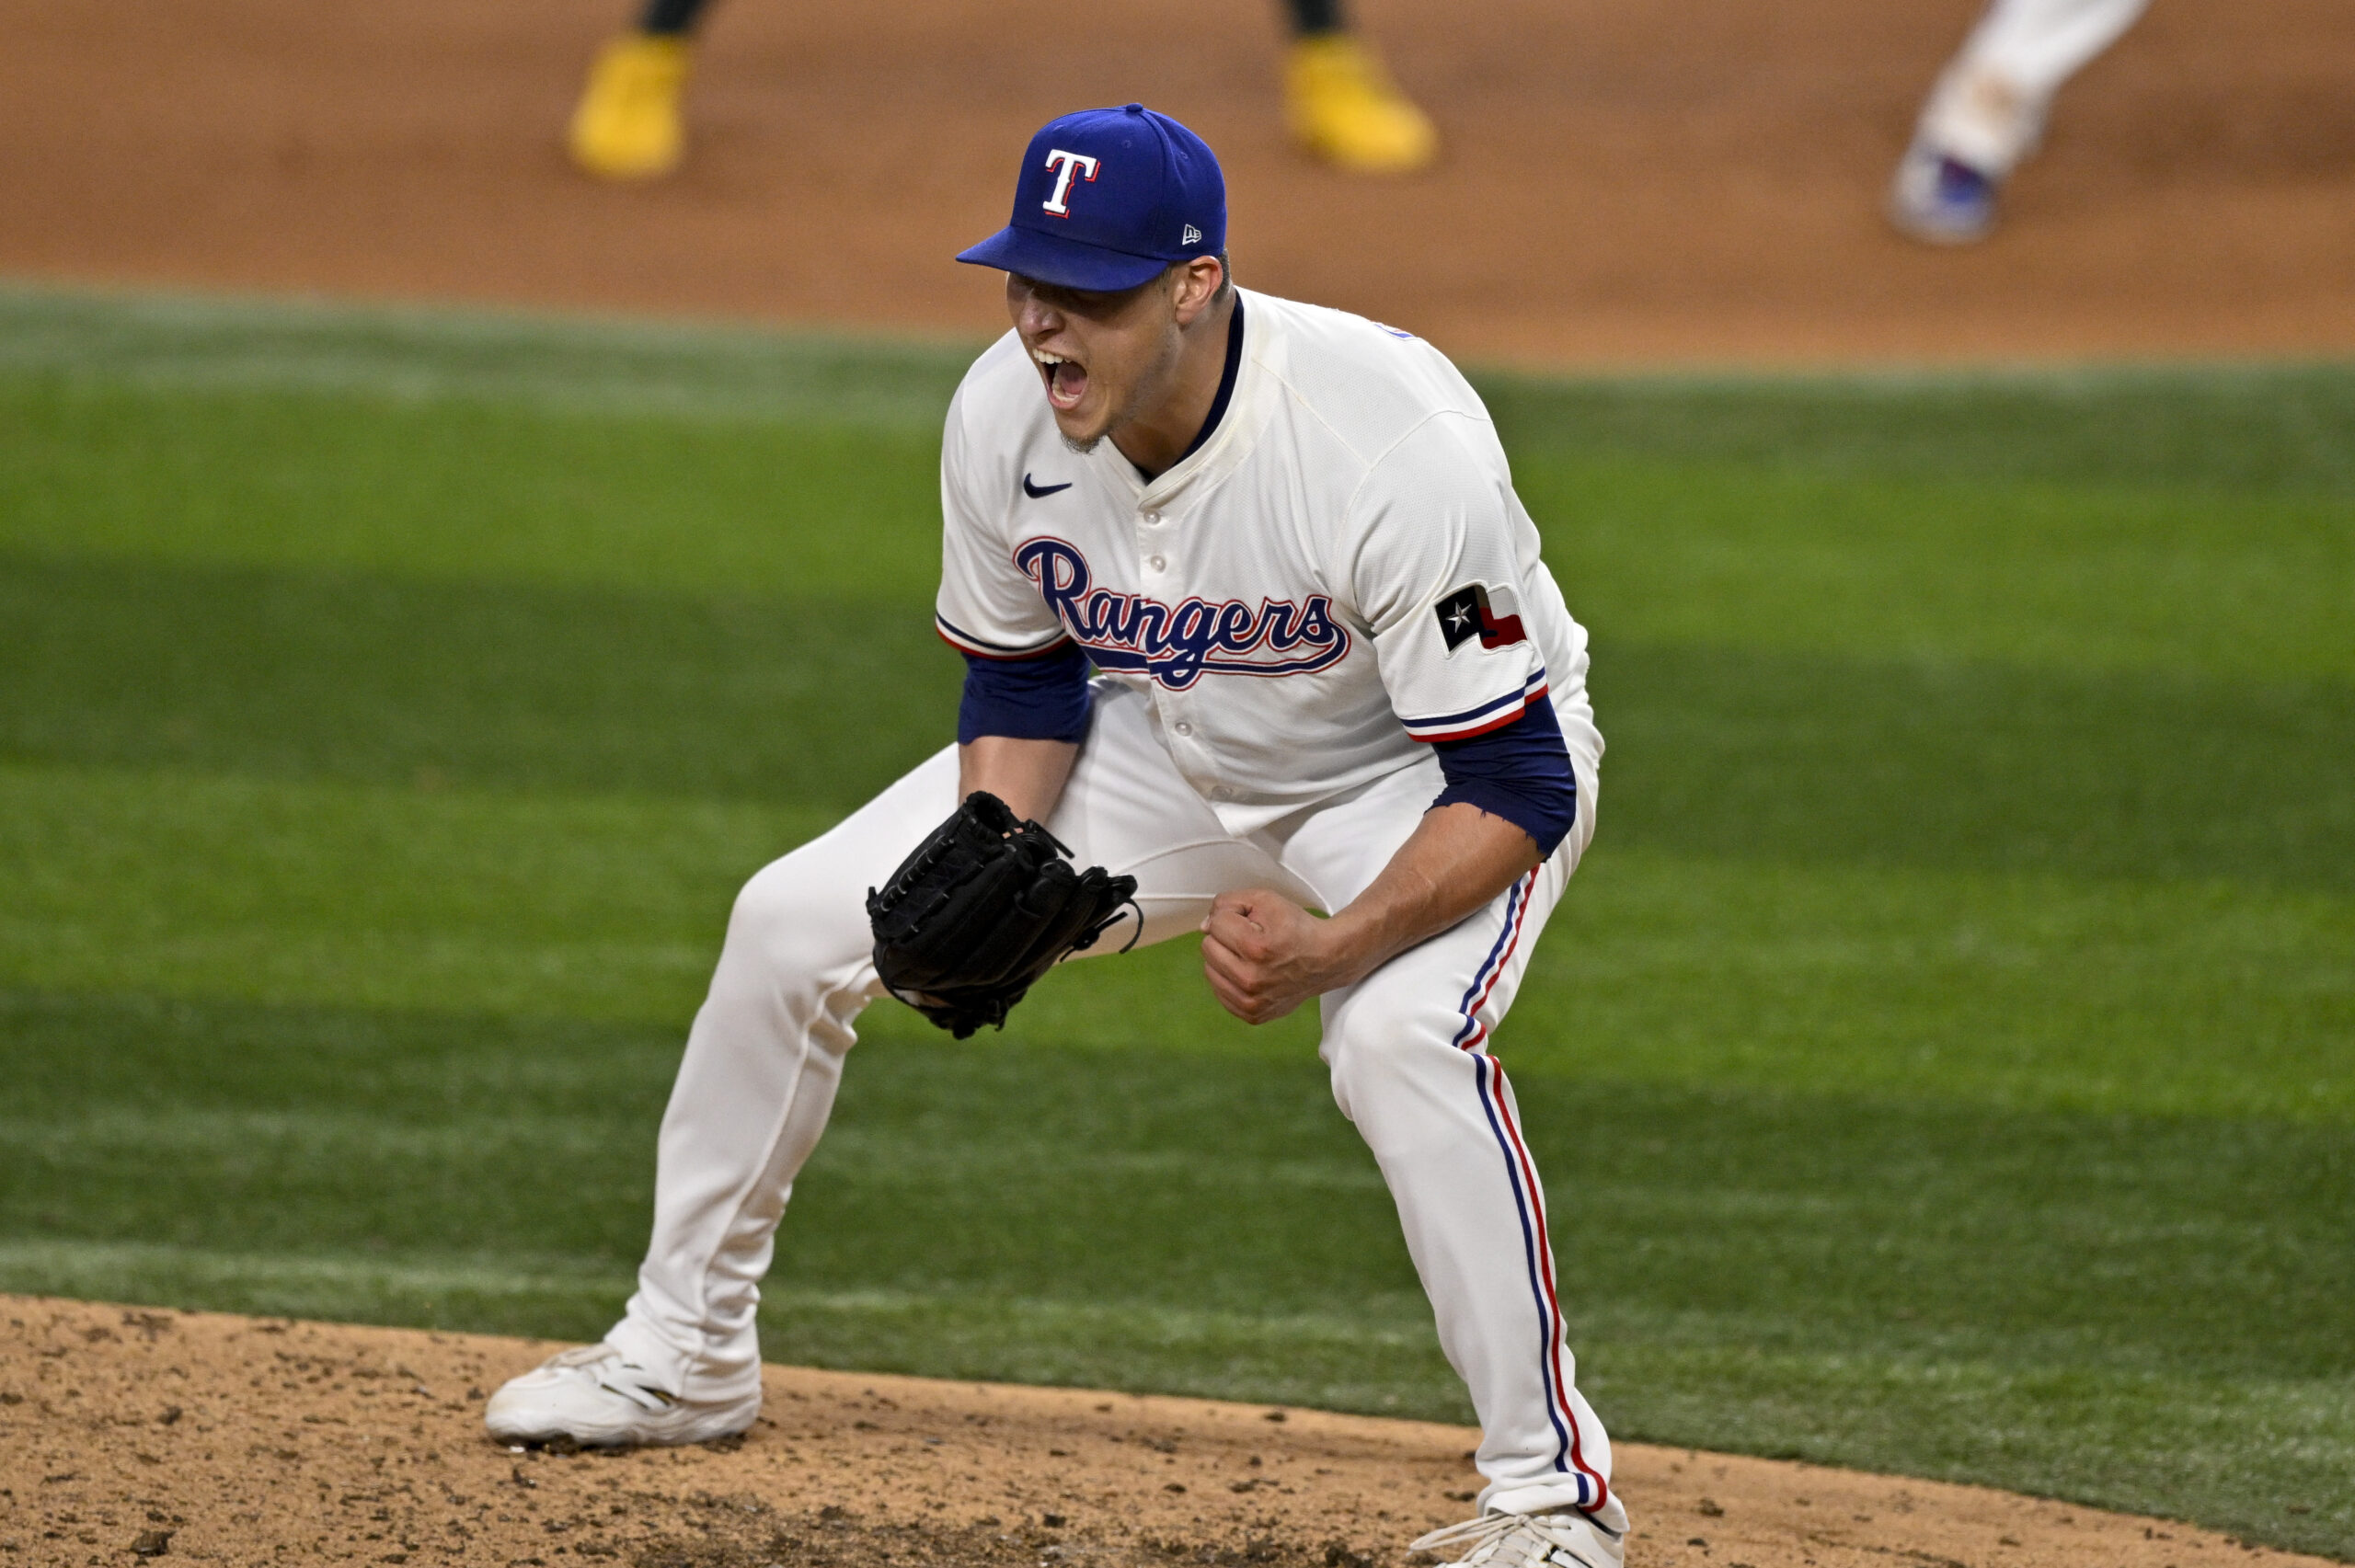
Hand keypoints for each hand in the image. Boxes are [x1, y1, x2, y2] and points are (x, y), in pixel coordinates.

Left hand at [1200, 888, 1365, 1024]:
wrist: (1325, 960)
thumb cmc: (1295, 928)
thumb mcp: (1265, 900)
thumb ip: (1228, 903)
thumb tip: (1204, 926)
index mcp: (1257, 949)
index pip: (1215, 924)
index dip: (1233, 916)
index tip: (1254, 922)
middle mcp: (1252, 980)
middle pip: (1207, 947)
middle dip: (1227, 937)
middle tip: (1254, 938)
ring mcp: (1252, 1002)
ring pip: (1209, 970)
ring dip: (1225, 958)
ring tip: (1252, 956)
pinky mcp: (1252, 1014)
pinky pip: (1219, 991)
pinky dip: (1230, 979)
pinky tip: (1250, 972)